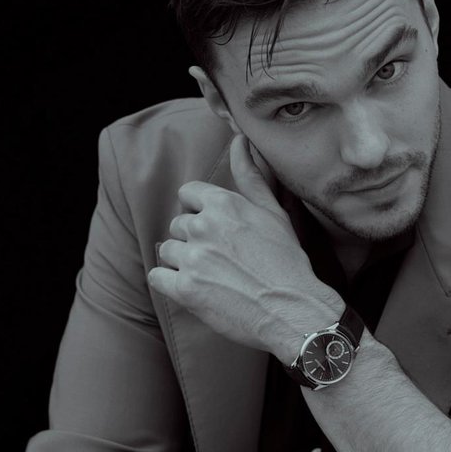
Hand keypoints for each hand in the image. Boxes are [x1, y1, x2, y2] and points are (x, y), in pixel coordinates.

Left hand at [148, 134, 342, 361]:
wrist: (293, 310)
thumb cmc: (287, 262)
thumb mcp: (273, 213)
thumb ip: (250, 176)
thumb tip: (239, 141)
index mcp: (224, 204)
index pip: (188, 194)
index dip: (201, 212)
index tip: (218, 231)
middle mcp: (204, 226)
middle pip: (178, 225)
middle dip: (194, 240)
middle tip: (222, 259)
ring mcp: (192, 258)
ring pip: (167, 250)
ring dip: (183, 262)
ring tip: (212, 276)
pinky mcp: (184, 289)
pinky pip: (157, 277)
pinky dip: (171, 284)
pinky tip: (196, 289)